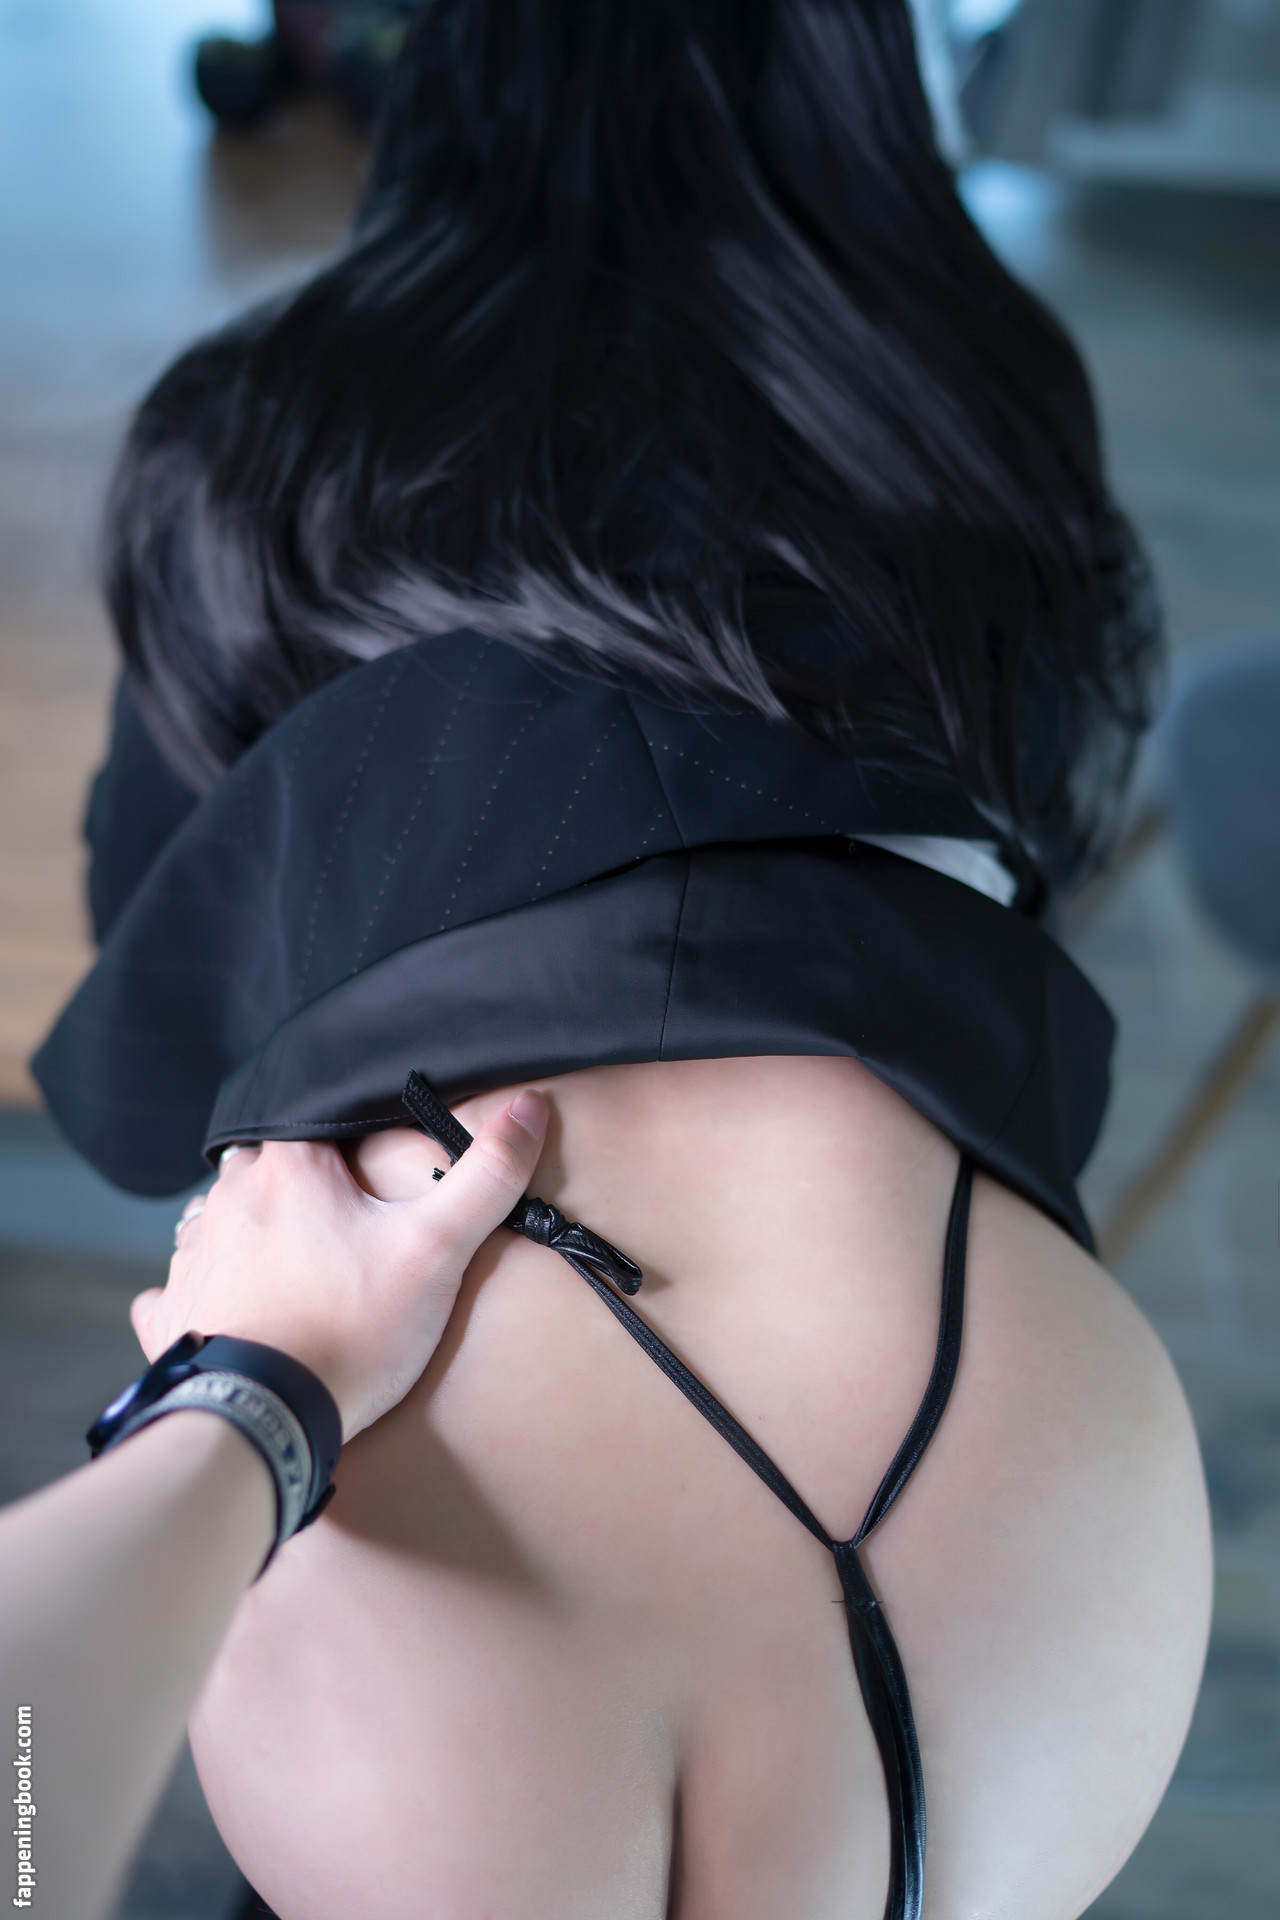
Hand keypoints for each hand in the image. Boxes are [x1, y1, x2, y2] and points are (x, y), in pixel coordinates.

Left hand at [130, 1093, 548, 1437]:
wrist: (268, 1416)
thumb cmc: (352, 1327)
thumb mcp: (437, 1248)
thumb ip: (487, 1174)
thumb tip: (529, 1106)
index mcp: (288, 1167)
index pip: (315, 1122)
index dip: (348, 1147)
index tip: (375, 1175)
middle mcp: (227, 1200)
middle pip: (264, 1168)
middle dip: (299, 1186)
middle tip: (343, 1224)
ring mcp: (191, 1258)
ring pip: (217, 1221)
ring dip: (249, 1233)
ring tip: (295, 1267)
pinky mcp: (171, 1315)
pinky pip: (174, 1288)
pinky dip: (200, 1291)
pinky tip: (228, 1307)